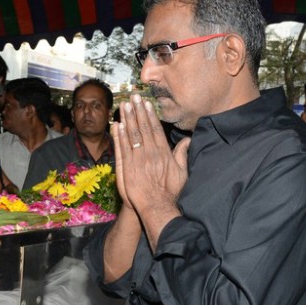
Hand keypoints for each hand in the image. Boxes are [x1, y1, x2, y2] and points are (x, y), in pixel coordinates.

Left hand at [114, 94, 189, 247]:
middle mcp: (150, 154)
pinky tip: (117, 125)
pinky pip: (122, 148)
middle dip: (137, 111)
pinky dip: (119, 136)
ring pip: (131, 135)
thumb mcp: (182, 173)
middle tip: (133, 97)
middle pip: (142, 128)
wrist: (156, 207)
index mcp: (163, 153)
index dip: (150, 115)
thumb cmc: (170, 192)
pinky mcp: (127, 168)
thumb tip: (188, 140)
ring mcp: (137, 160)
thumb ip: (182, 155)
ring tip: (124, 106)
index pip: (155, 129)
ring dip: (127, 119)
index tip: (146, 104)